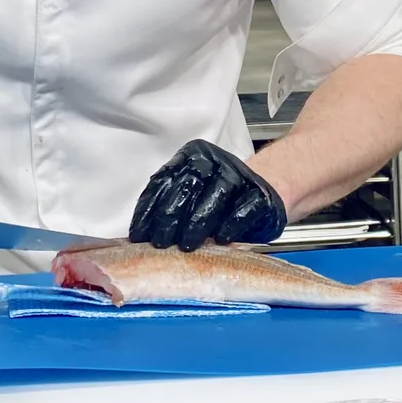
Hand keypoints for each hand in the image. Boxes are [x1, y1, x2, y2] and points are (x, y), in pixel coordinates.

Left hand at [129, 139, 287, 251]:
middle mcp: (215, 161)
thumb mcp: (190, 197)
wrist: (262, 197)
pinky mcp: (261, 194)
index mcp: (191, 157)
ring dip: (198, 222)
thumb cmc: (218, 202)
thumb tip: (141, 236)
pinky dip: (231, 225)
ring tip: (187, 246)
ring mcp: (240, 175)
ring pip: (217, 194)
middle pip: (188, 185)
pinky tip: (221, 239)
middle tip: (161, 242)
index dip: (148, 209)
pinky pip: (244, 208)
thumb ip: (168, 205)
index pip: (163, 181)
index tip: (139, 235)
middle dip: (171, 216)